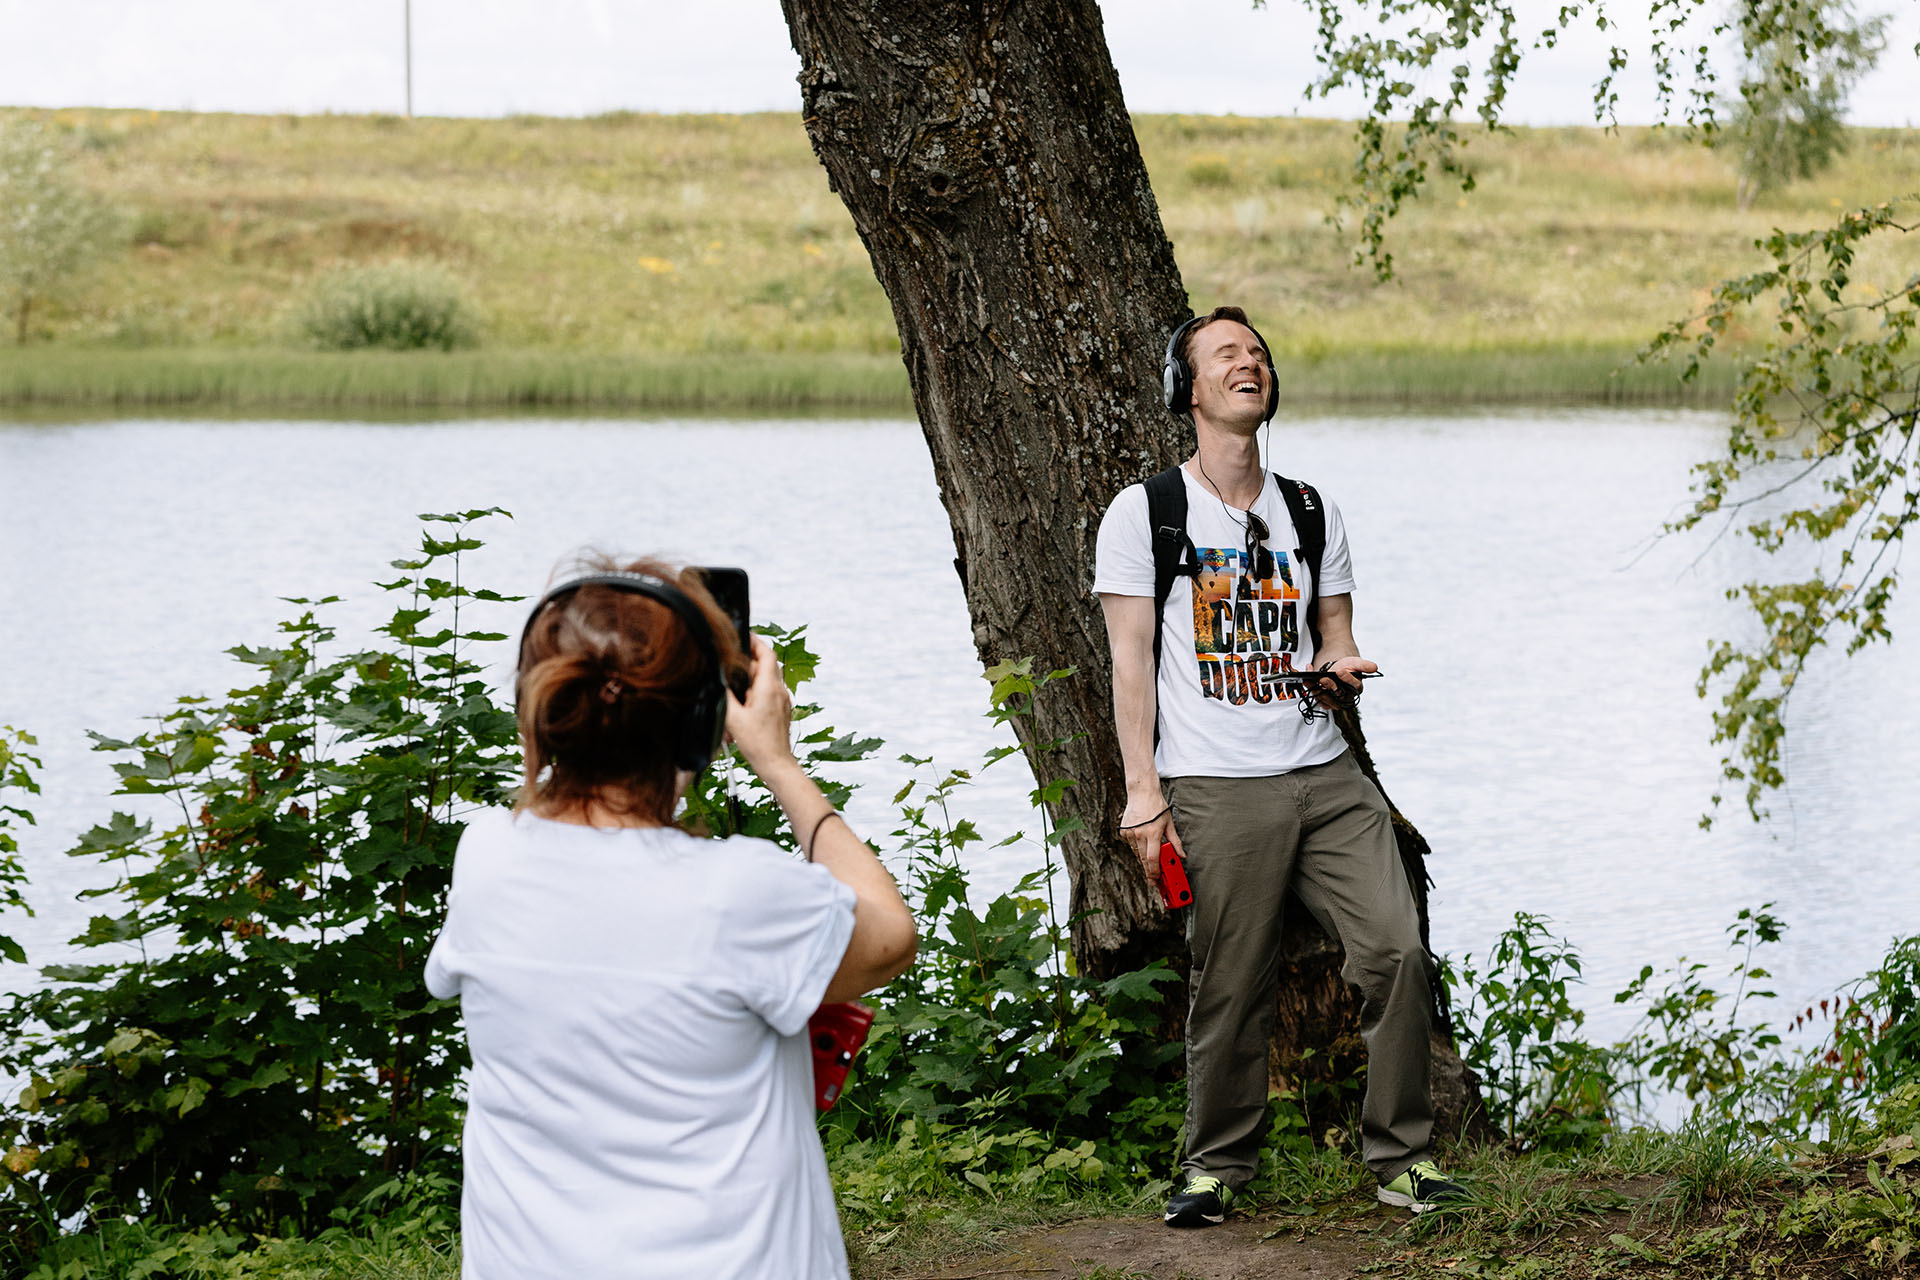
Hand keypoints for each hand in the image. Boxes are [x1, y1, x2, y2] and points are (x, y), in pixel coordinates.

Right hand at [724, 636, 795, 771]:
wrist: (776, 765)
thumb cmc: (758, 744)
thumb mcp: (733, 718)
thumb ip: (724, 695)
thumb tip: (717, 679)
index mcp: (770, 688)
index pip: (767, 653)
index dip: (756, 641)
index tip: (744, 633)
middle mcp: (779, 691)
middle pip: (764, 666)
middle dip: (746, 663)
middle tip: (729, 663)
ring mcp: (782, 701)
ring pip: (765, 680)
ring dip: (749, 680)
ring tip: (732, 687)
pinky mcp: (780, 711)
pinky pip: (767, 694)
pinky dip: (753, 693)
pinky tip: (740, 705)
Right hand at [1119, 789, 1180, 886]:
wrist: (1141, 792)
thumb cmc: (1157, 806)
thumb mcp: (1169, 823)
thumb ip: (1175, 841)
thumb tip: (1181, 855)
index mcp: (1153, 832)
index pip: (1152, 858)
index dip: (1154, 871)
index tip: (1156, 879)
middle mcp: (1140, 833)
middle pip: (1143, 859)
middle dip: (1149, 871)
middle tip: (1153, 879)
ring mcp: (1130, 832)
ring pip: (1137, 852)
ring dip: (1143, 857)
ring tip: (1150, 855)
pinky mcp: (1124, 831)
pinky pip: (1131, 844)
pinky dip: (1137, 846)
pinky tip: (1142, 838)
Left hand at [1312, 655, 1376, 705]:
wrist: (1336, 667)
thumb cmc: (1348, 667)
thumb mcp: (1356, 663)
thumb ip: (1364, 665)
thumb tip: (1375, 667)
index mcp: (1356, 688)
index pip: (1355, 686)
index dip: (1348, 679)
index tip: (1341, 671)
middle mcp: (1345, 697)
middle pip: (1338, 695)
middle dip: (1329, 685)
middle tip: (1323, 678)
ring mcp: (1334, 699)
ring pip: (1325, 698)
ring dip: (1316, 688)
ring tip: (1310, 678)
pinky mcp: (1323, 699)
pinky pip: (1316, 697)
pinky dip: (1310, 688)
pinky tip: (1306, 679)